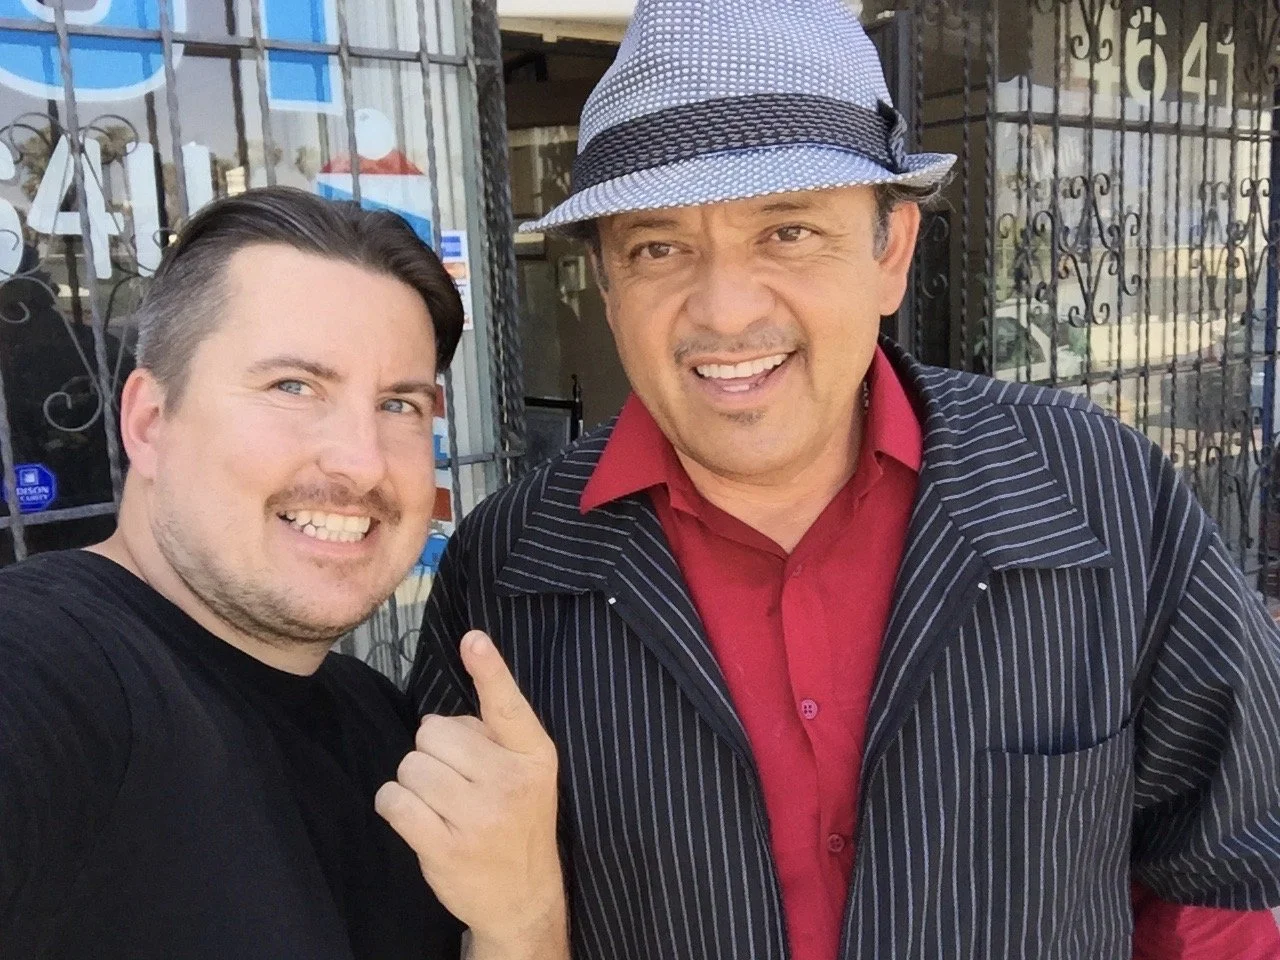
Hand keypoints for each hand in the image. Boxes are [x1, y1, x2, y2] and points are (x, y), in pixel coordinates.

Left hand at [375, 631, 566, 958]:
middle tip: (454, 778)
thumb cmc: (518, 821)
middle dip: (433, 750)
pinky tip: (414, 816)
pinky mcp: (445, 847)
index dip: (489, 668)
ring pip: (411, 765)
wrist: (523, 896)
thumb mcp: (529, 773)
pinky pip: (394, 800)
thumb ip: (495, 736)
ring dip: (413, 780)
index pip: (507, 704)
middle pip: (434, 731)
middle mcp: (509, 781)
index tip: (473, 639)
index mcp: (534, 754)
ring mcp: (478, 816)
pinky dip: (393, 804)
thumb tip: (443, 719)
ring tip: (438, 802)